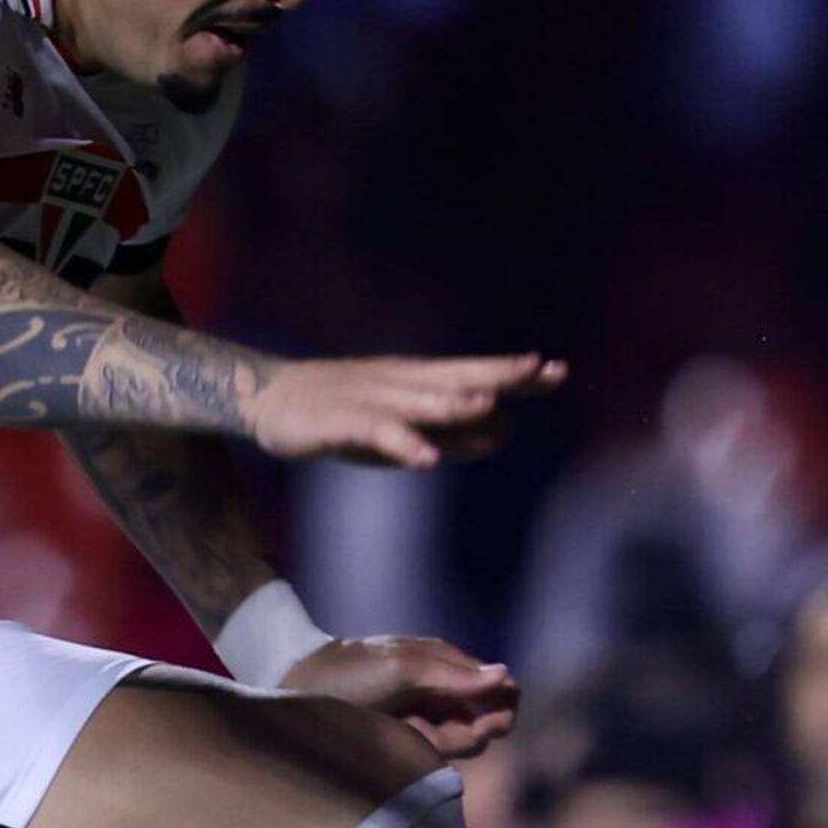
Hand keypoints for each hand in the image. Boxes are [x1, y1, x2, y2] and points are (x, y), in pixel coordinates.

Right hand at [241, 354, 563, 466]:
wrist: (270, 399)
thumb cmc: (345, 414)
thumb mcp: (407, 426)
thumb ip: (454, 430)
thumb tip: (506, 430)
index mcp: (420, 382)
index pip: (475, 374)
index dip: (513, 373)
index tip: (557, 371)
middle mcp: (402, 384)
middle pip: (456, 377)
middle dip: (497, 375)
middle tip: (540, 369)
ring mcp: (371, 400)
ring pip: (418, 402)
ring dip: (453, 404)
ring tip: (488, 406)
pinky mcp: (341, 421)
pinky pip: (375, 432)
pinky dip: (401, 443)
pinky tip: (424, 457)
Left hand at [284, 634, 518, 760]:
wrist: (296, 691)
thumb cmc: (348, 672)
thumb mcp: (399, 667)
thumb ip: (452, 674)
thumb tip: (505, 675)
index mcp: (445, 663)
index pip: (499, 687)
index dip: (501, 708)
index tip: (488, 724)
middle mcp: (441, 691)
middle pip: (486, 720)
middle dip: (472, 731)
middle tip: (438, 733)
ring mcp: (425, 719)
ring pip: (462, 742)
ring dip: (443, 743)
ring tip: (408, 732)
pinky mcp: (408, 744)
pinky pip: (435, 755)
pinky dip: (425, 753)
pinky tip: (402, 743)